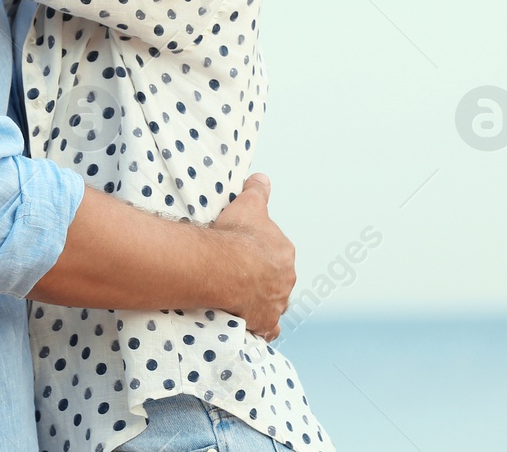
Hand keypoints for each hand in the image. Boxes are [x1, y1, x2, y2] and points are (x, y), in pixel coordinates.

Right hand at [209, 174, 295, 339]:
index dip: (260, 254)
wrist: (221, 267)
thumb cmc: (234, 236)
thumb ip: (257, 191)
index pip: (276, 254)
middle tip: (239, 276)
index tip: (244, 254)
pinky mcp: (264, 321)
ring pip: (274, 303)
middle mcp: (286, 279)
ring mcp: (276, 302)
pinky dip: (262, 327)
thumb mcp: (248, 204)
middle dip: (262, 278)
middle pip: (276, 279)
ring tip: (242, 298)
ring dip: (263, 301)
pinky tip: (252, 324)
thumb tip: (261, 178)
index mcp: (284, 253)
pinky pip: (268, 328)